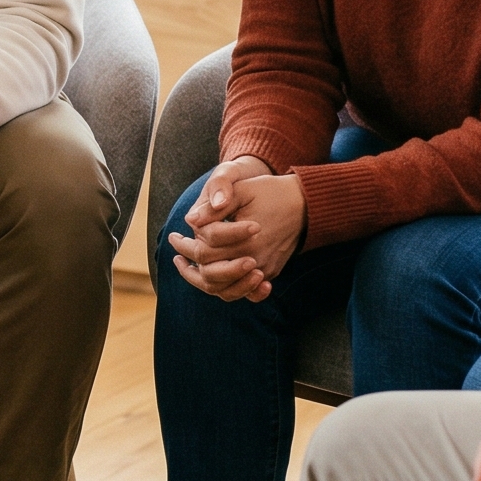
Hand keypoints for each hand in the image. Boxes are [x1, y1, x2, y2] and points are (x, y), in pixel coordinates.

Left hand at [167, 157, 299, 302]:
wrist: (307, 204)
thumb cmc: (271, 192)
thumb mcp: (242, 189)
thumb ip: (217, 203)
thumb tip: (191, 220)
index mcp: (244, 240)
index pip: (204, 252)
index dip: (184, 245)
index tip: (172, 237)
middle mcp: (254, 260)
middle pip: (211, 274)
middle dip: (189, 265)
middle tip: (176, 251)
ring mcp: (264, 269)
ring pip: (226, 290)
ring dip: (204, 281)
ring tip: (188, 267)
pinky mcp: (270, 272)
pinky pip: (244, 290)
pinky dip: (227, 287)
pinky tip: (212, 277)